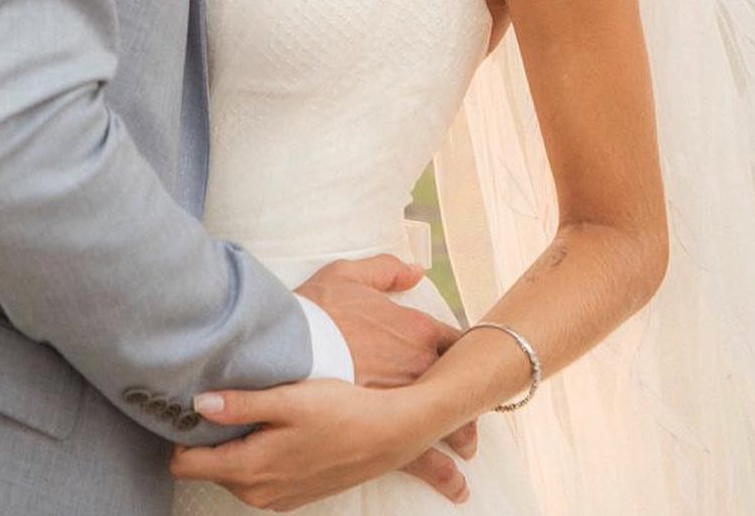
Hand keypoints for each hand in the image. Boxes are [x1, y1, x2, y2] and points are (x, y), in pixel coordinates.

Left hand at [170, 379, 466, 510]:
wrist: (388, 434)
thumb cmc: (339, 411)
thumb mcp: (288, 399)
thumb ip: (240, 404)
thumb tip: (197, 403)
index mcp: (249, 469)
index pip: (185, 463)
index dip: (181, 431)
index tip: (186, 401)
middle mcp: (256, 492)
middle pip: (207, 464)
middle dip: (206, 434)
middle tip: (221, 394)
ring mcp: (274, 497)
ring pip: (231, 469)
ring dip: (233, 441)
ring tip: (251, 406)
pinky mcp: (291, 494)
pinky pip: (255, 475)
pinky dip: (254, 451)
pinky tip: (273, 425)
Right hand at [295, 255, 478, 493]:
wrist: (285, 351)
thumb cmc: (315, 311)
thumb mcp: (348, 275)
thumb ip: (386, 270)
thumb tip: (415, 272)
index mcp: (416, 331)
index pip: (457, 343)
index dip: (464, 354)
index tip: (465, 363)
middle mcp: (420, 370)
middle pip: (460, 388)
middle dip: (467, 399)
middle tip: (470, 408)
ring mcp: (406, 406)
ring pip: (448, 426)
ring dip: (460, 437)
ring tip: (465, 449)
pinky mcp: (385, 437)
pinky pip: (423, 458)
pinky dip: (441, 472)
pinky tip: (453, 484)